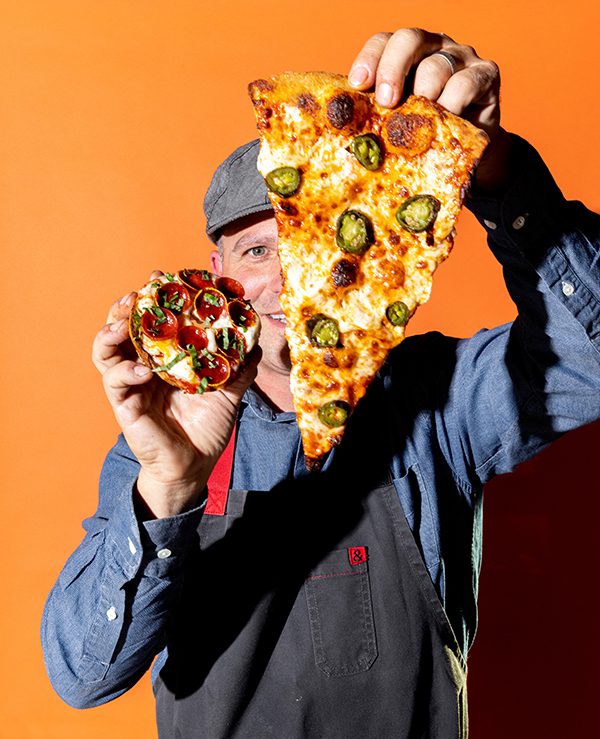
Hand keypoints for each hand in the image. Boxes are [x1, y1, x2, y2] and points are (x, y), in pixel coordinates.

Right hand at [92, 272, 259, 517]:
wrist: (194, 463)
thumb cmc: (206, 428)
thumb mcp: (228, 392)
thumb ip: (240, 368)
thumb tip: (257, 343)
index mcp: (164, 359)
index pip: (151, 323)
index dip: (152, 300)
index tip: (160, 278)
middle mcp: (143, 366)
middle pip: (122, 328)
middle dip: (125, 308)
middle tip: (136, 294)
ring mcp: (131, 384)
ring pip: (106, 350)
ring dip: (110, 331)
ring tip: (122, 323)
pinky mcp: (124, 404)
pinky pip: (115, 381)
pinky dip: (125, 370)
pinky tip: (142, 369)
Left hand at [348, 29, 510, 190]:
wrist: (465, 153)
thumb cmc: (425, 136)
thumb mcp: (396, 124)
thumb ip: (375, 118)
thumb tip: (338, 129)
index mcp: (406, 56)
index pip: (383, 41)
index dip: (369, 59)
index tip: (357, 84)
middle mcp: (433, 48)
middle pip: (409, 39)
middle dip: (392, 69)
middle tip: (386, 102)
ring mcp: (461, 58)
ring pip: (437, 65)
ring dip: (423, 94)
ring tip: (418, 121)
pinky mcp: (486, 74)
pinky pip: (466, 82)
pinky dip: (452, 103)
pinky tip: (445, 120)